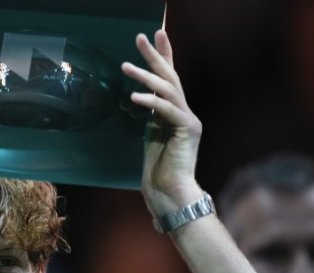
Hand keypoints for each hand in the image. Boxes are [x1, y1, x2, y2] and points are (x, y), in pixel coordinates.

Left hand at [122, 30, 203, 213]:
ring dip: (146, 75)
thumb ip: (150, 116)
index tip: (153, 37)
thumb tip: (139, 98)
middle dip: (156, 55)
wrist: (169, 194)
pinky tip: (133, 96)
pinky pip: (167, 110)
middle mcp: (185, 112)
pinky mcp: (188, 130)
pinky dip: (150, 101)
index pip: (168, 79)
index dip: (163, 56)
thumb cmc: (158, 171)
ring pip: (168, 89)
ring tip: (125, 66)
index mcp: (175, 113)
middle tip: (142, 37)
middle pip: (171, 77)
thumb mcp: (150, 136)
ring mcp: (189, 120)